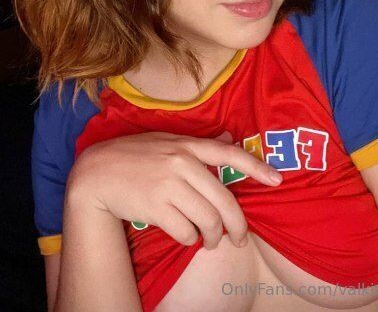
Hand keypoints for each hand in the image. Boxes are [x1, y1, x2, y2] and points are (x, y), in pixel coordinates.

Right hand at [68, 130, 282, 250]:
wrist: (97, 172)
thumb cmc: (134, 155)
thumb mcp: (166, 141)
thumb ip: (197, 145)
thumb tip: (227, 138)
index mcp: (187, 145)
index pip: (229, 154)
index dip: (256, 167)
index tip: (277, 180)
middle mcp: (181, 163)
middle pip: (223, 201)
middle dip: (237, 226)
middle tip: (238, 238)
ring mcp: (169, 186)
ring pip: (208, 221)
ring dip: (213, 238)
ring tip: (211, 241)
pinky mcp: (156, 208)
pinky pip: (186, 232)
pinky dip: (191, 240)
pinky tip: (187, 237)